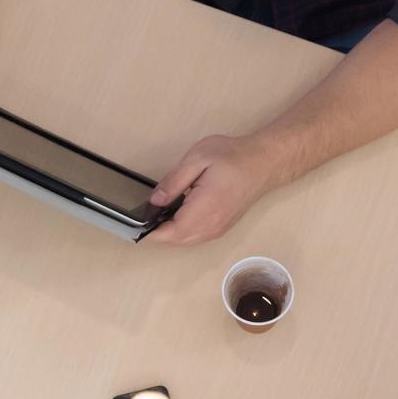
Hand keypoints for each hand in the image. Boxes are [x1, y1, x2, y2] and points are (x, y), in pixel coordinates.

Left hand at [141, 133, 285, 247]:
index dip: (150, 232)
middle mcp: (211, 225)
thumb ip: (174, 182)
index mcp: (204, 209)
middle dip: (156, 233)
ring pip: (185, 241)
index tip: (134, 225)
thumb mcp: (198, 159)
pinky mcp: (221, 227)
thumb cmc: (233, 157)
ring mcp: (217, 229)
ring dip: (168, 233)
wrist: (264, 163)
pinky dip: (181, 232)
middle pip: (175, 241)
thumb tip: (154, 201)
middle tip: (140, 218)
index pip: (170, 233)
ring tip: (154, 216)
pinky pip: (195, 237)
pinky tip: (174, 215)